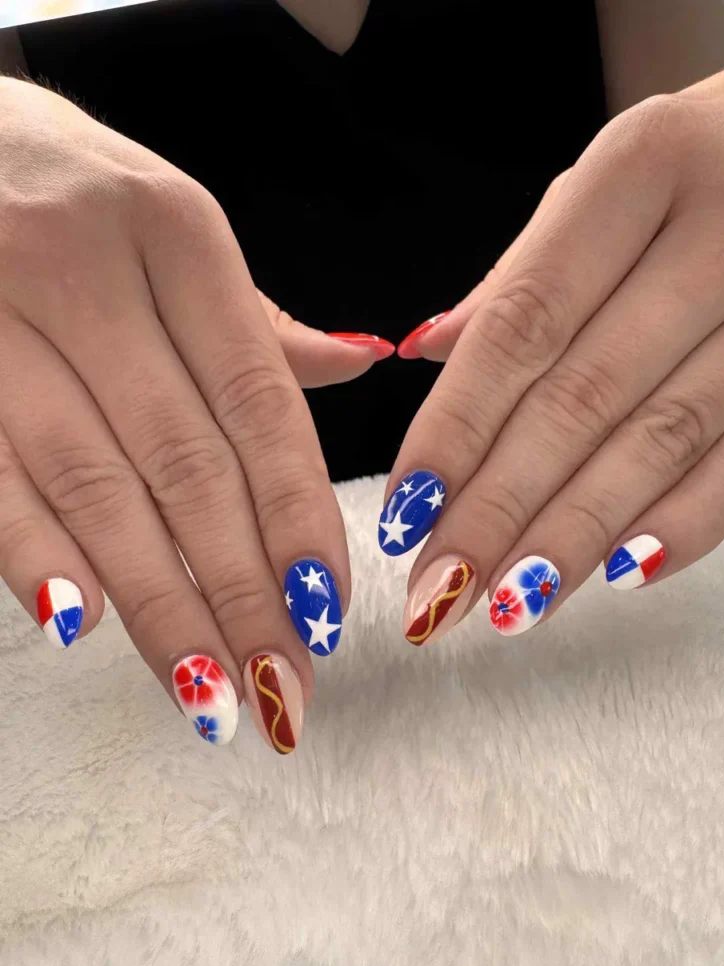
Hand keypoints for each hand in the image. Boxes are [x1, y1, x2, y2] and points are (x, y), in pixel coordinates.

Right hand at [0, 79, 388, 749]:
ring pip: (93, 487)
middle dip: (240, 589)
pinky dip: (34, 554)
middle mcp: (86, 272)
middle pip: (184, 464)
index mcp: (174, 235)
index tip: (327, 605)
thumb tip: (362, 362)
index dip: (296, 513)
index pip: (256, 401)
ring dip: (156, 602)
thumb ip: (258, 320)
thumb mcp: (173, 229)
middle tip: (283, 683)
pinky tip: (82, 625)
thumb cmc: (76, 190)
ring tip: (207, 692)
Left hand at [382, 52, 723, 644]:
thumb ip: (525, 271)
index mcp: (643, 165)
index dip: (457, 426)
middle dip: (500, 507)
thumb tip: (428, 352)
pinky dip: (689, 520)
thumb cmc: (711, 161)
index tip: (408, 510)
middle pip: (584, 395)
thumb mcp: (614, 180)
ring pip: (665, 438)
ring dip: (577, 535)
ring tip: (509, 603)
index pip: (525, 322)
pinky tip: (620, 573)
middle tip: (442, 588)